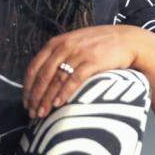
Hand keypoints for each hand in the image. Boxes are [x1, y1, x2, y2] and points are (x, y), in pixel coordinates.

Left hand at [22, 25, 142, 117]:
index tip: (26, 102)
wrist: (128, 40)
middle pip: (43, 75)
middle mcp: (65, 46)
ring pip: (56, 79)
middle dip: (35, 97)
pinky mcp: (93, 61)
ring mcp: (79, 53)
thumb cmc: (100, 45)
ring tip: (42, 113)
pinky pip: (74, 80)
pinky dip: (65, 93)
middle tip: (32, 113)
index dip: (28, 86)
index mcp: (57, 42)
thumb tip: (43, 78)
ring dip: (47, 99)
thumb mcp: (75, 43)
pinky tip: (59, 104)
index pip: (35, 66)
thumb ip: (59, 55)